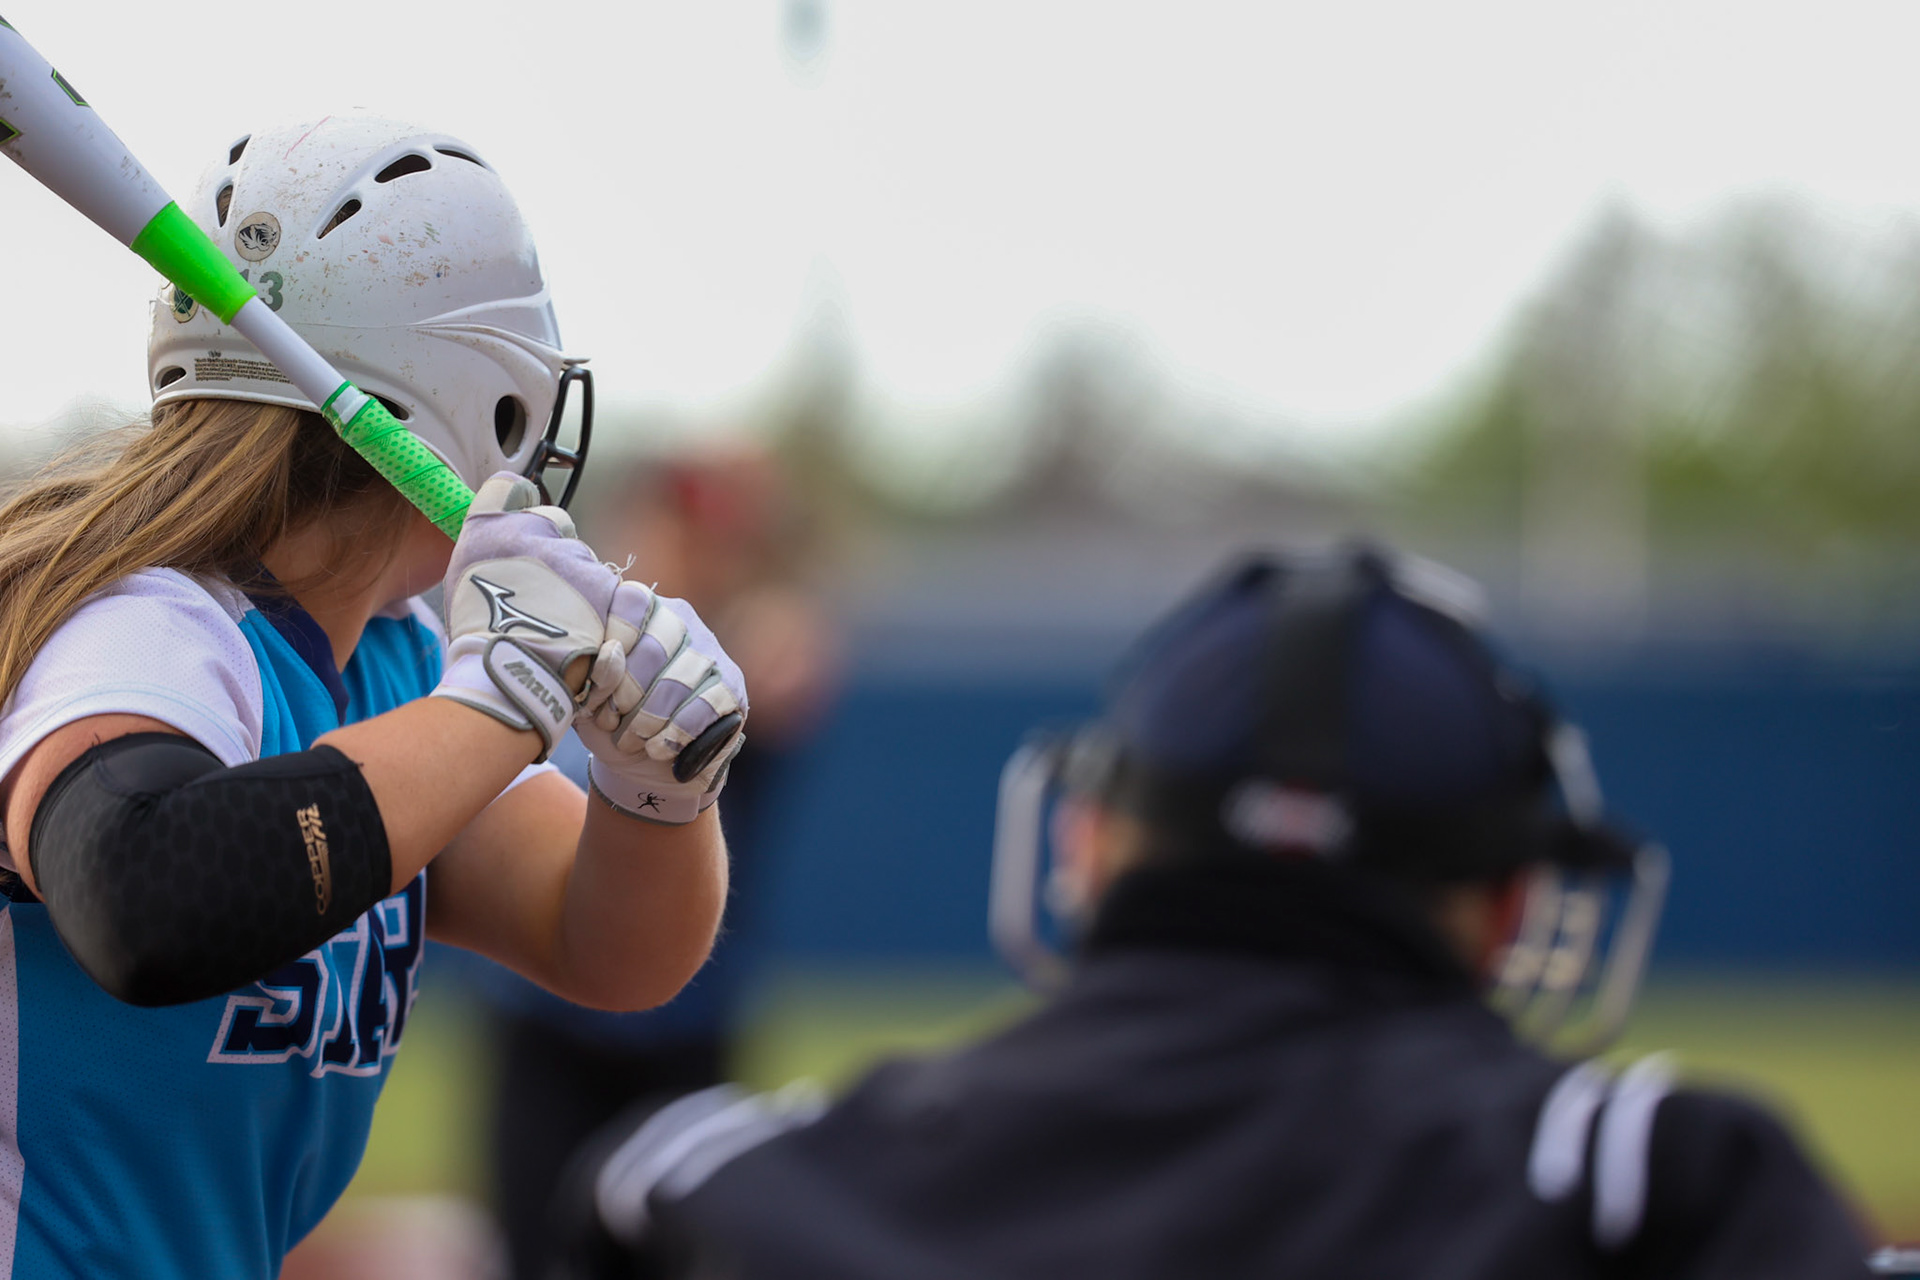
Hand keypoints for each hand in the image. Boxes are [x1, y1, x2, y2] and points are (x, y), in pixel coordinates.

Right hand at [432, 474, 620, 759]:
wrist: (510, 675)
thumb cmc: (480, 637)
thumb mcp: (462, 583)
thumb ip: (484, 549)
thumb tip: (501, 542)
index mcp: (490, 526)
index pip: (509, 490)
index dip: (517, 507)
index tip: (520, 526)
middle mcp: (532, 529)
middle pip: (556, 529)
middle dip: (553, 558)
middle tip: (539, 599)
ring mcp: (573, 556)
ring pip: (585, 562)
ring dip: (579, 588)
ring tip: (558, 627)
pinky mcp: (606, 584)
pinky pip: (613, 588)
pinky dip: (605, 610)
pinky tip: (586, 635)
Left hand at [577, 581, 747, 823]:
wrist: (644, 764)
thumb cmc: (611, 718)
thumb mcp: (587, 696)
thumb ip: (591, 671)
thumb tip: (611, 652)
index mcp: (642, 610)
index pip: (632, 602)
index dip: (609, 646)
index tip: (594, 690)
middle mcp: (681, 620)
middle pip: (655, 647)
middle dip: (626, 693)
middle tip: (610, 720)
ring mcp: (711, 651)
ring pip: (679, 681)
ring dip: (647, 720)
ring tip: (631, 741)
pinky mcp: (732, 686)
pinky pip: (705, 706)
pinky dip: (675, 733)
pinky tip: (658, 749)